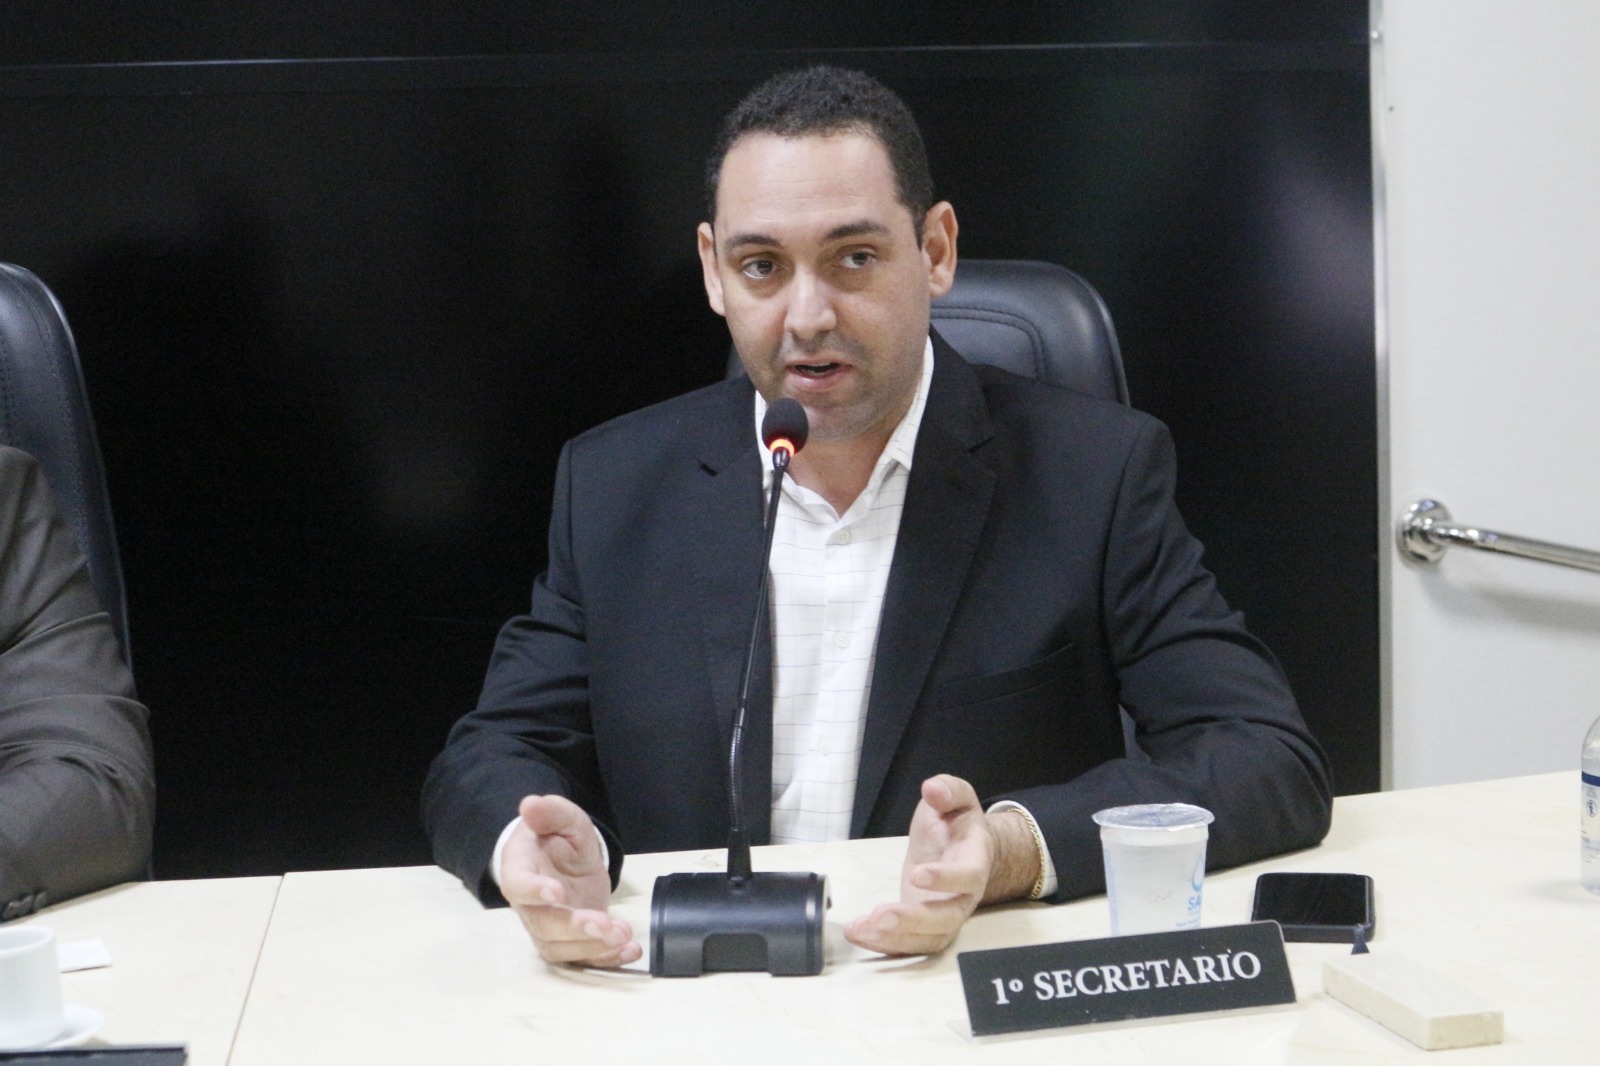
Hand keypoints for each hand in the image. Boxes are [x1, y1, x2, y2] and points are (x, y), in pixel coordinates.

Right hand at [499, 794, 640, 966]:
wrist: (566, 859)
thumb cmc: (557, 837)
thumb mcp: (561, 817)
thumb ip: (550, 811)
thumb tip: (531, 804)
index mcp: (520, 870)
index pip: (519, 884)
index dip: (534, 891)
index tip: (556, 892)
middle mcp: (529, 906)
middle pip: (544, 924)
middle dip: (574, 928)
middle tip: (604, 924)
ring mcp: (547, 927)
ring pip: (562, 948)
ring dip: (594, 947)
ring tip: (623, 934)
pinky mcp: (570, 941)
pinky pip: (583, 958)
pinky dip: (607, 959)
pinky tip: (630, 950)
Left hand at [844, 774, 1039, 955]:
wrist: (961, 847)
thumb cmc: (956, 822)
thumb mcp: (956, 797)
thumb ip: (948, 789)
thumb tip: (933, 788)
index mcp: (974, 861)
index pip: (968, 876)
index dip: (946, 879)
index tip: (916, 874)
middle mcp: (964, 897)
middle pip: (947, 919)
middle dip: (913, 921)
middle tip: (880, 915)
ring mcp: (945, 916)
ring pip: (928, 939)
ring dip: (893, 938)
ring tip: (861, 928)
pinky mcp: (925, 927)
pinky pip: (910, 945)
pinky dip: (883, 944)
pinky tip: (859, 933)